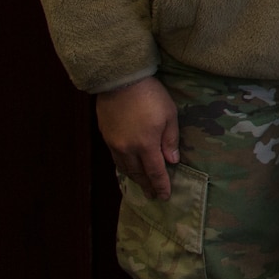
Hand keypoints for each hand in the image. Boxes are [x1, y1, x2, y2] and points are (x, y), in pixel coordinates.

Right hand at [97, 76, 179, 198]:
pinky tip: (127, 168)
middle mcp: (127, 149)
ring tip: (141, 185)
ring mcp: (114, 144)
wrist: (121, 82)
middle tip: (152, 195)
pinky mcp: (106, 137)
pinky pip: (115, 159)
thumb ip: (170, 140)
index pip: (155, 171)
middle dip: (146, 185)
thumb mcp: (169, 115)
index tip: (165, 196)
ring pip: (125, 168)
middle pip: (138, 173)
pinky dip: (123, 167)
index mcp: (146, 145)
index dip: (160, 185)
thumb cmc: (151, 96)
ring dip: (134, 178)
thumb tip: (172, 161)